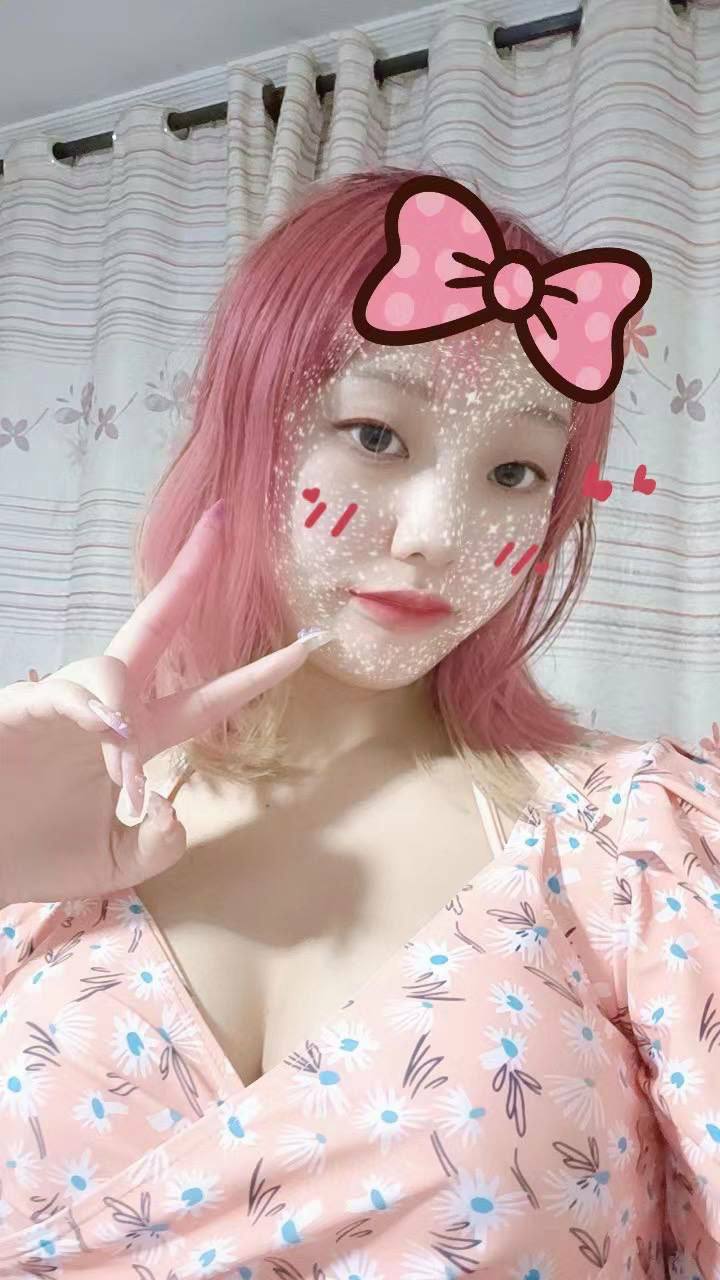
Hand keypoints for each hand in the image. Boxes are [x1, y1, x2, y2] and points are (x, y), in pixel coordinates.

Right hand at [0, 503, 324, 905]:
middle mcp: (106, 710)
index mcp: (137, 740)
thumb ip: (161, 842)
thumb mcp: (120, 863)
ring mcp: (63, 705)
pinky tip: (103, 731)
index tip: (306, 646)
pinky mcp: (21, 710)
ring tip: (117, 774)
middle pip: (155, 627)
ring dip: (122, 717)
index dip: (256, 673)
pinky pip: (63, 694)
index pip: (208, 698)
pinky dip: (88, 707)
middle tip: (221, 523)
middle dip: (188, 576)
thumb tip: (168, 798)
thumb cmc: (37, 857)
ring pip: (110, 670)